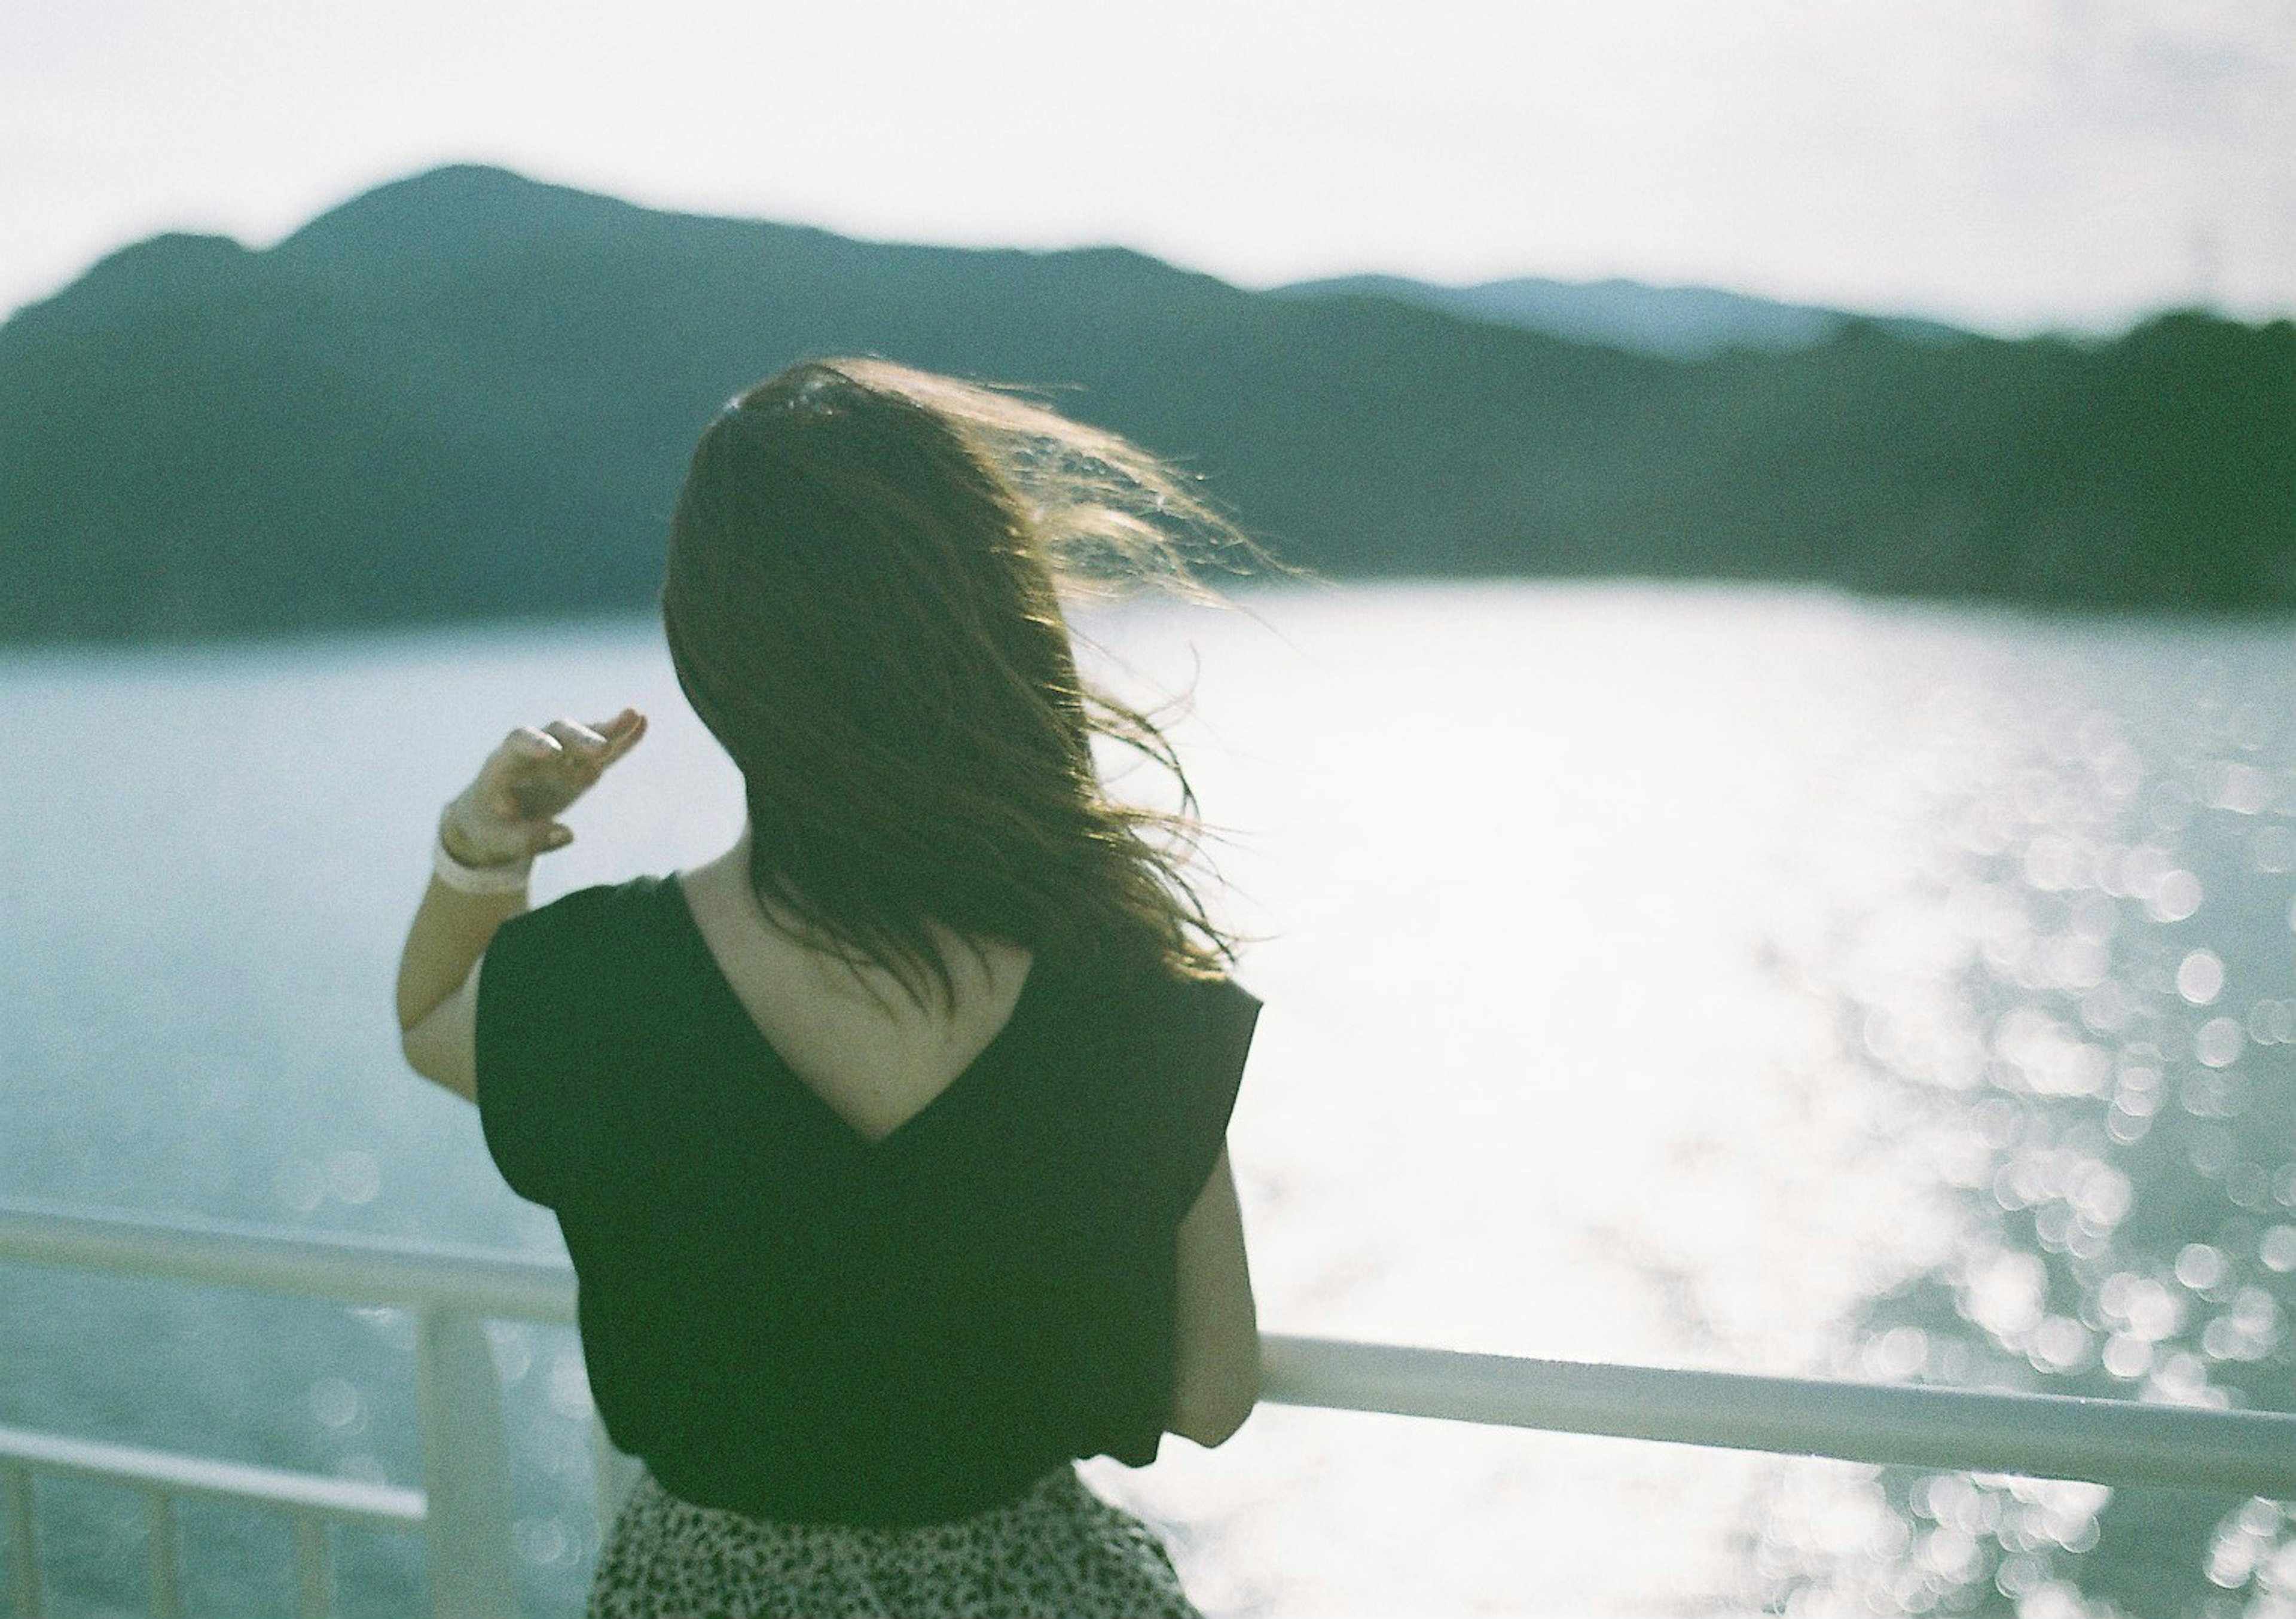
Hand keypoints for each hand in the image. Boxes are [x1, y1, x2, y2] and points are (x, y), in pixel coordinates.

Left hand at [440, 708, 647, 866]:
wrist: (492, 821)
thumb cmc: (489, 831)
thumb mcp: (499, 843)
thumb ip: (528, 840)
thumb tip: (568, 835)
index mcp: (503, 764)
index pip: (518, 743)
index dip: (535, 744)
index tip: (554, 753)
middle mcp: (533, 751)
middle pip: (558, 734)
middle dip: (580, 738)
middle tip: (602, 748)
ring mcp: (559, 756)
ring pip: (584, 736)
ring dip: (607, 729)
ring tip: (636, 716)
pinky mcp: (578, 768)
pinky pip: (602, 753)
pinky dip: (620, 740)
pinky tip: (642, 723)